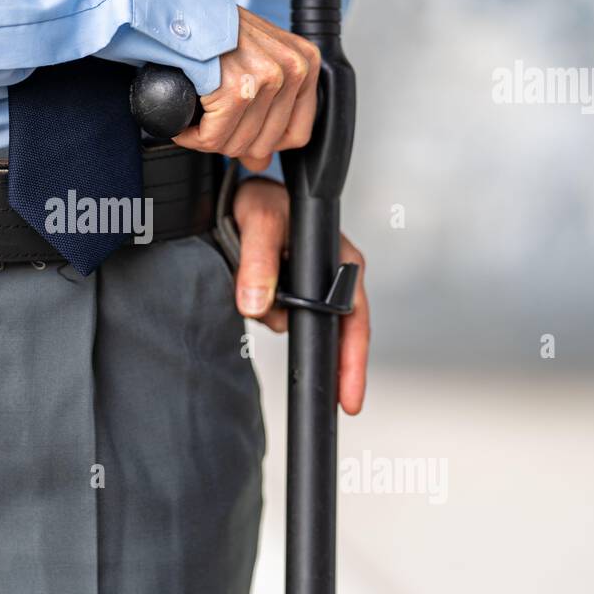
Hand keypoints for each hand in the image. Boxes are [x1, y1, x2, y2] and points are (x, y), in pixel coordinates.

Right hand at [173, 7, 319, 172]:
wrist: (178, 11)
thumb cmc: (213, 33)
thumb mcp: (255, 62)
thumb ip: (266, 112)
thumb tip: (259, 162)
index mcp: (306, 62)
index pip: (297, 134)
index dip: (263, 143)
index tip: (241, 131)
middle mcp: (293, 68)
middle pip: (264, 144)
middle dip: (230, 140)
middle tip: (211, 120)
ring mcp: (267, 79)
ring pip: (237, 144)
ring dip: (208, 138)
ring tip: (197, 117)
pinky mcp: (237, 90)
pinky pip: (213, 139)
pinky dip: (192, 136)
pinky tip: (186, 123)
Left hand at [232, 178, 368, 414]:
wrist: (239, 195)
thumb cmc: (262, 200)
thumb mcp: (260, 222)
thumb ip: (258, 261)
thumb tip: (257, 304)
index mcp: (342, 262)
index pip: (355, 323)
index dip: (351, 363)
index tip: (348, 399)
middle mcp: (333, 279)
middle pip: (332, 335)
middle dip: (315, 355)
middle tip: (319, 397)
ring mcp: (311, 289)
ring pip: (295, 326)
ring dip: (274, 321)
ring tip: (253, 293)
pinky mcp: (288, 294)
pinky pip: (278, 318)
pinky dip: (265, 315)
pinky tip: (252, 299)